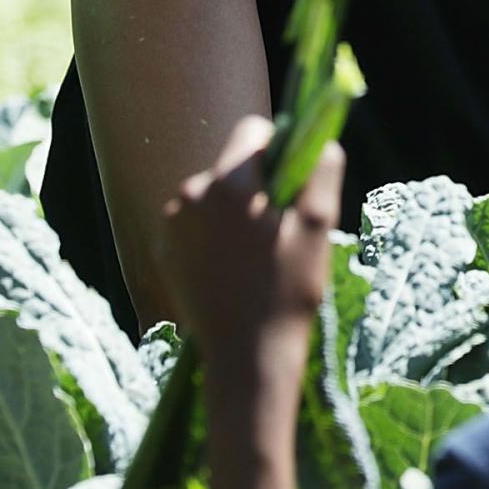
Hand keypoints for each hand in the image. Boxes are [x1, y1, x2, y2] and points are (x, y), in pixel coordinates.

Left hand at [156, 115, 345, 370]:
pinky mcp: (163, 248)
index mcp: (228, 182)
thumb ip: (321, 176)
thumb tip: (326, 143)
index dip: (279, 147)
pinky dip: (212, 234)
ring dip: (233, 211)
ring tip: (255, 255)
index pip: (251, 131)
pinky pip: (193, 223)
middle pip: (231, 166)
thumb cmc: (287, 292)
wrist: (245, 356)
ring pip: (212, 195)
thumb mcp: (317, 230)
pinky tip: (231, 268)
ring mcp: (171, 222)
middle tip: (278, 228)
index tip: (292, 179)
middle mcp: (190, 192)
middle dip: (256, 186)